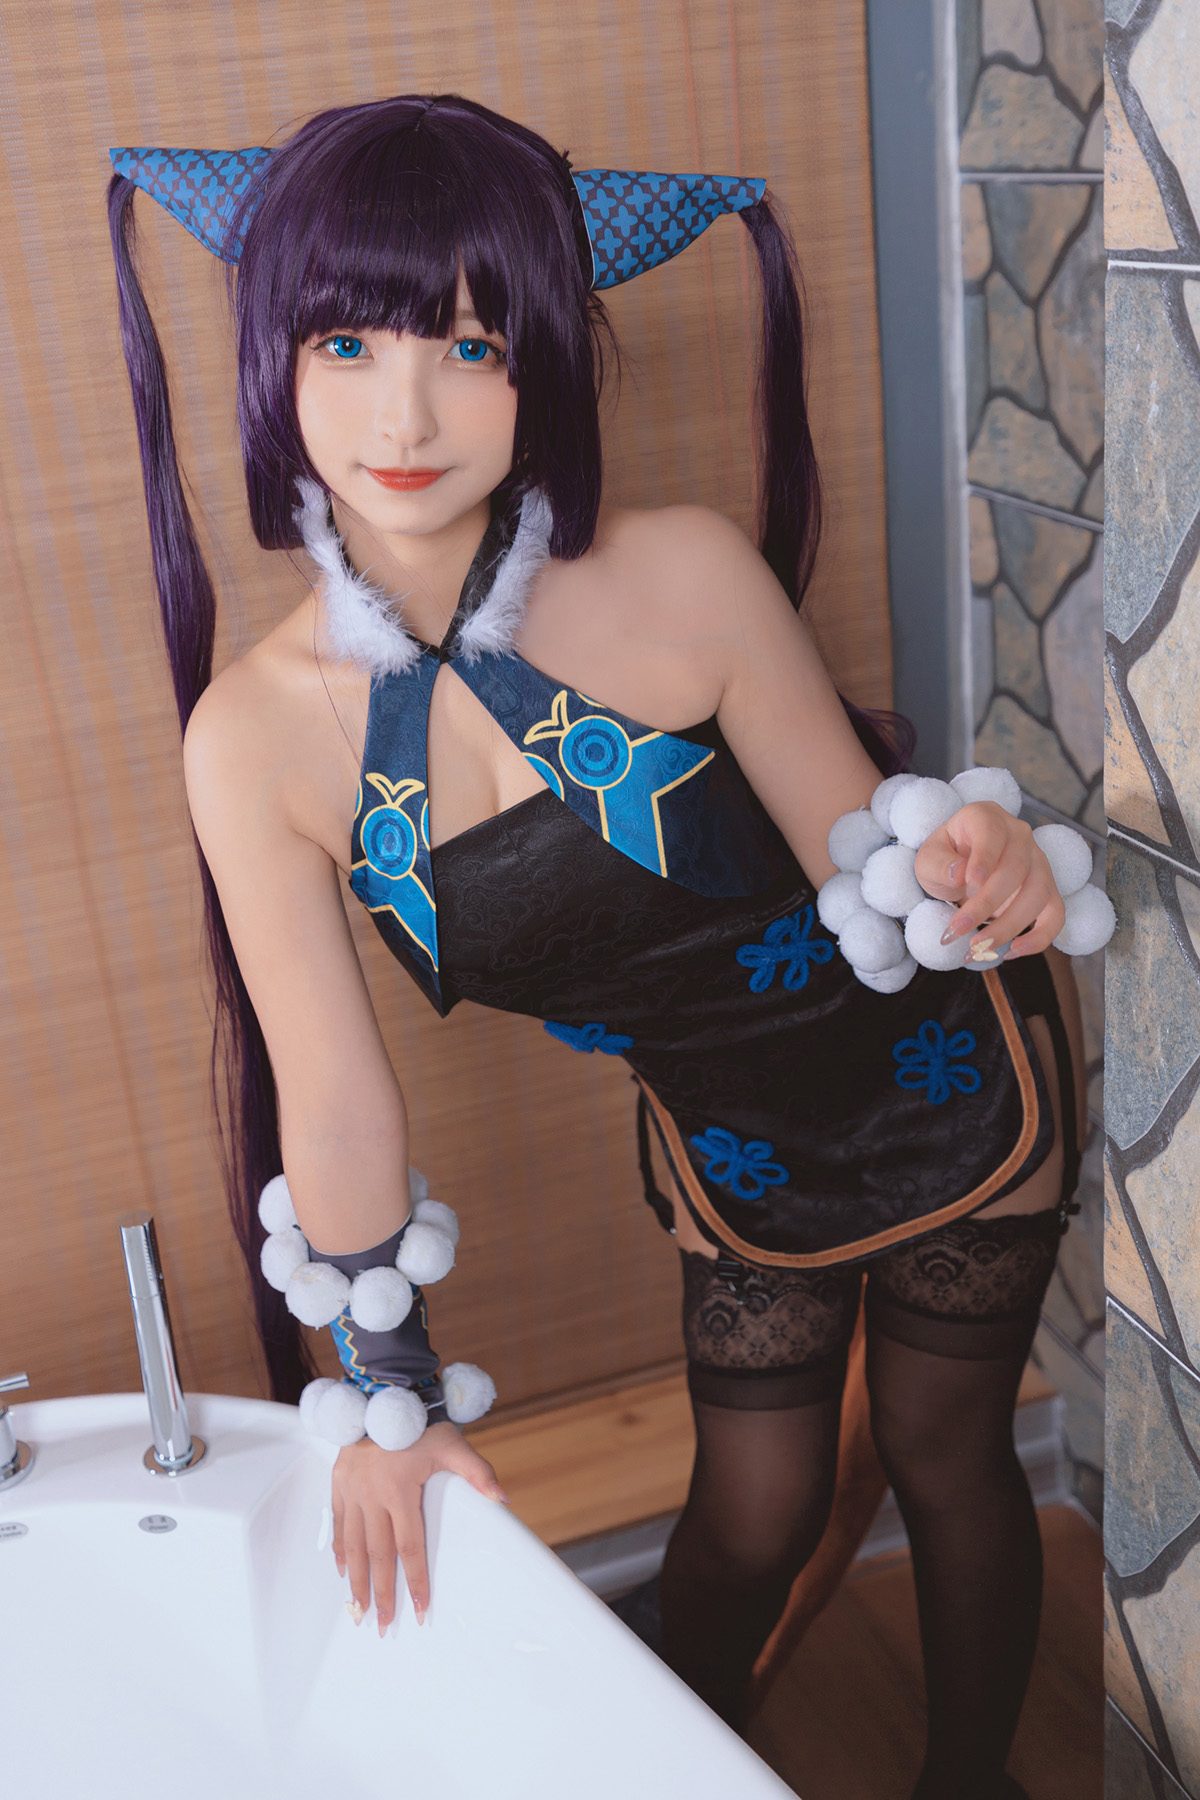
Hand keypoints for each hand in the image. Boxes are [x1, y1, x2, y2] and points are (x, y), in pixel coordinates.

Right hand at [331, 1419, 507, 1635]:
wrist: (383, 1390)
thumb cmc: (421, 1421)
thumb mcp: (453, 1444)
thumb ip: (478, 1473)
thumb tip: (503, 1500)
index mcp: (401, 1492)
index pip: (410, 1548)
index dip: (415, 1582)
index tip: (420, 1610)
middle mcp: (373, 1496)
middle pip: (378, 1556)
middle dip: (381, 1595)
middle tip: (382, 1625)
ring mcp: (353, 1490)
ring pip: (353, 1546)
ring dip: (356, 1581)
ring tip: (358, 1610)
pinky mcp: (339, 1481)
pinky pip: (337, 1523)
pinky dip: (340, 1550)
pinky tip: (343, 1571)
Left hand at [912, 800, 1065, 959]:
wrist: (961, 868)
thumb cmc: (945, 859)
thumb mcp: (928, 858)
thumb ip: (939, 863)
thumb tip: (959, 873)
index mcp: (986, 817)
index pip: (992, 834)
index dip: (984, 859)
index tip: (969, 884)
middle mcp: (1019, 835)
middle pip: (1016, 869)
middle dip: (985, 905)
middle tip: (958, 930)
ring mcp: (1038, 861)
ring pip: (1038, 893)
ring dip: (1008, 925)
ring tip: (978, 948)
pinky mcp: (1048, 889)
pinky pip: (1056, 915)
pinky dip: (1039, 937)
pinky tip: (1012, 952)